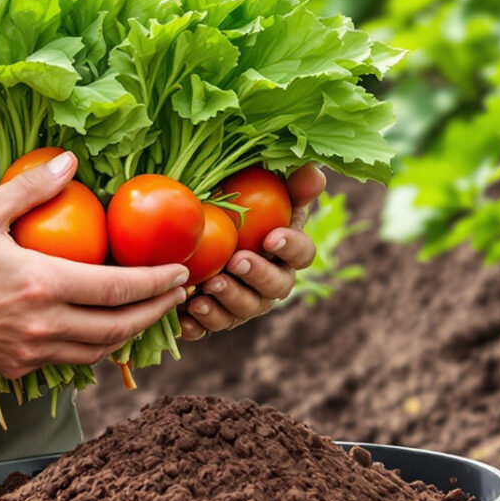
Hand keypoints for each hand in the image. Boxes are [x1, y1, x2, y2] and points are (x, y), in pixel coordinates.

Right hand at [0, 152, 189, 378]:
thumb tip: (69, 162)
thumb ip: (30, 189)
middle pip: (118, 327)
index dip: (155, 283)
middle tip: (177, 296)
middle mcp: (42, 325)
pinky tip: (99, 330)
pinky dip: (93, 347)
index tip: (179, 274)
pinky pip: (68, 361)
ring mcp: (29, 352)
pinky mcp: (15, 367)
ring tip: (147, 314)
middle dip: (155, 312)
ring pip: (97, 351)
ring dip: (129, 334)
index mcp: (40, 284)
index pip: (117, 288)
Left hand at [179, 163, 327, 341]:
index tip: (272, 237)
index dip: (291, 247)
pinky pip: (210, 327)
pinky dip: (199, 324)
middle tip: (236, 261)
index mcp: (287, 251)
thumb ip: (291, 183)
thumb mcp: (262, 188)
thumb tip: (314, 173)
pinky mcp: (216, 317)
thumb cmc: (238, 205)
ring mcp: (245, 303)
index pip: (302, 253)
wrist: (198, 229)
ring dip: (228, 301)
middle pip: (276, 288)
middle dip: (257, 276)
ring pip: (244, 310)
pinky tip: (185, 313)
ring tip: (207, 287)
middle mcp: (272, 282)